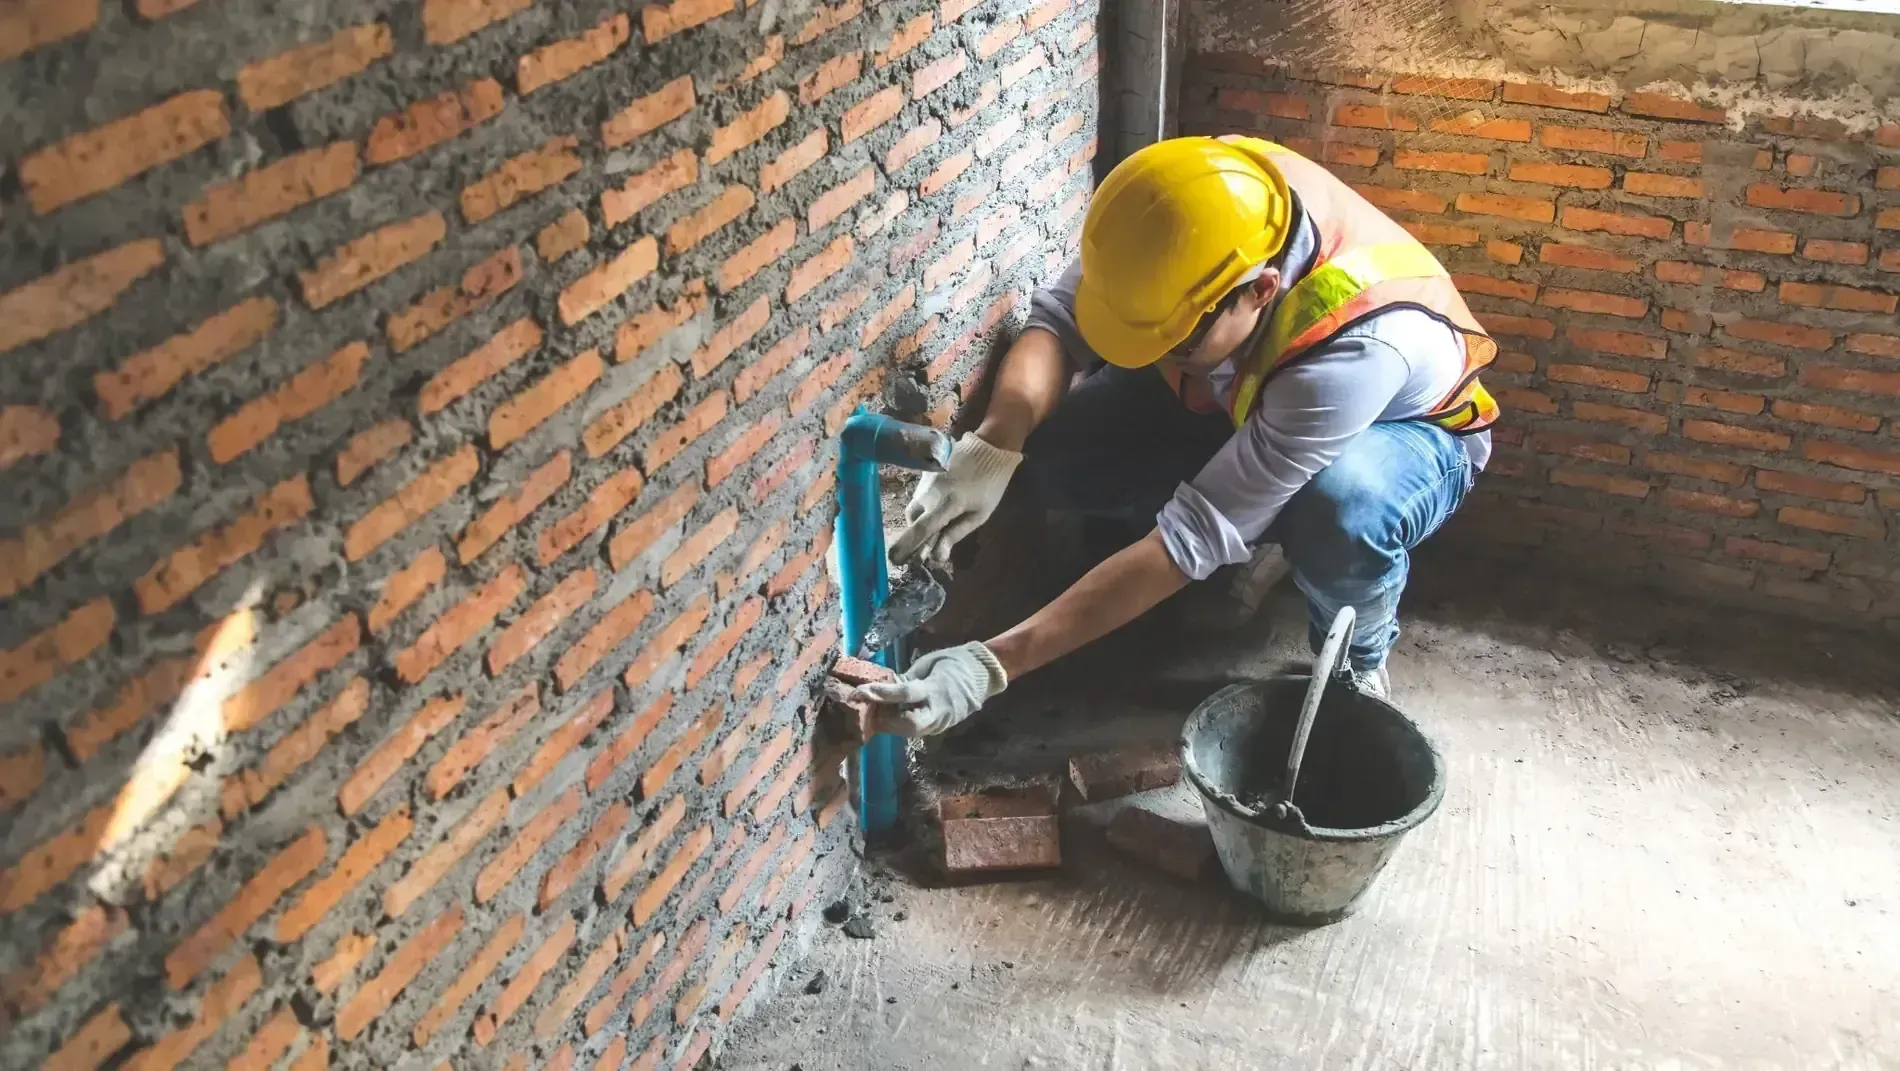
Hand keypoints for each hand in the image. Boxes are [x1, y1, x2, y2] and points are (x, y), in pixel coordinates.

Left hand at [852, 642, 1007, 737]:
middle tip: (869, 709)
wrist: (982, 674)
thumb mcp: (928, 663)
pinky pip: (916, 730)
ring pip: (910, 731)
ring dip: (890, 724)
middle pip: (907, 726)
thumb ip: (907, 679)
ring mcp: (941, 722)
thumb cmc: (953, 662)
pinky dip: (900, 724)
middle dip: (885, 720)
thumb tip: (884, 686)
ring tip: (876, 711)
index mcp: (936, 689)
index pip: (905, 694)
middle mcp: (939, 711)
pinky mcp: (941, 727)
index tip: (862, 691)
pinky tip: (891, 715)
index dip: (882, 694)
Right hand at [888, 433, 1022, 564]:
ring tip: (934, 529)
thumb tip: (936, 557)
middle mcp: (930, 494)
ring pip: (914, 509)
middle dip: (915, 536)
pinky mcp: (925, 475)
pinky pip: (919, 497)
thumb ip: (955, 534)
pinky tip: (937, 509)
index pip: (921, 530)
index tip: (894, 561)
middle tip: (924, 549)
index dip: (906, 547)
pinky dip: (924, 508)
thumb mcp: (979, 514)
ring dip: (920, 522)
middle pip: (913, 521)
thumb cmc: (991, 484)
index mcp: (946, 505)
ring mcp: (925, 483)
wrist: (989, 448)